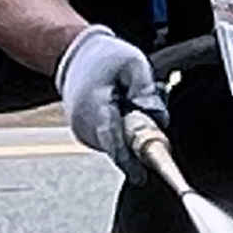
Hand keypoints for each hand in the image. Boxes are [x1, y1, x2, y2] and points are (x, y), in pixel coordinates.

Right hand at [55, 25, 166, 168]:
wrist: (75, 55)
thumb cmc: (105, 58)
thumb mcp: (134, 64)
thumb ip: (147, 91)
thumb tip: (157, 117)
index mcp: (95, 105)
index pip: (113, 141)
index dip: (128, 161)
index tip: (141, 176)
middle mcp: (84, 122)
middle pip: (117, 147)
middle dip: (138, 139)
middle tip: (149, 115)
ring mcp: (82, 130)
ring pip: (114, 146)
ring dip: (130, 135)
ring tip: (129, 103)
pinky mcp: (85, 133)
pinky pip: (109, 142)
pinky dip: (121, 133)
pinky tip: (121, 110)